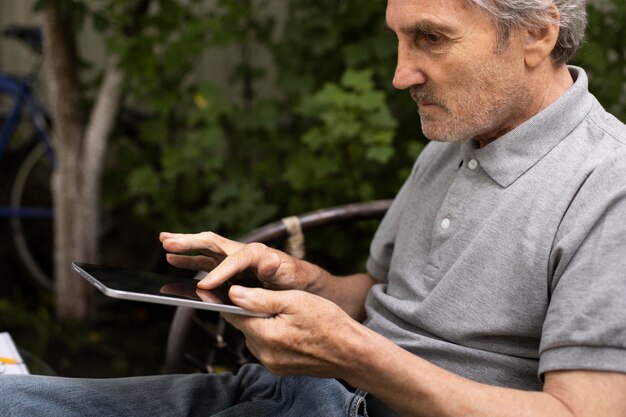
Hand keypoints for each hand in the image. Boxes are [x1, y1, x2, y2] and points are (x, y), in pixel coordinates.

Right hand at [160, 231, 316, 290]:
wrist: (296, 279)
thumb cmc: (292, 278)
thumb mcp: (288, 275)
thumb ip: (276, 269)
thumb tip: (271, 260)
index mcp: (256, 253)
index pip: (234, 261)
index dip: (220, 273)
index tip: (205, 285)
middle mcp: (240, 251)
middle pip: (212, 242)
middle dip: (190, 242)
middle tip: (168, 241)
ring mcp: (232, 257)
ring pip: (204, 248)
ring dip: (184, 246)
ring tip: (164, 242)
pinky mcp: (227, 266)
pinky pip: (205, 261)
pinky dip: (188, 260)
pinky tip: (172, 259)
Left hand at [222, 285, 365, 377]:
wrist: (350, 352)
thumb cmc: (327, 321)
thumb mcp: (295, 300)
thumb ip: (261, 298)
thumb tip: (232, 293)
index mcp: (265, 335)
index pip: (233, 314)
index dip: (234, 298)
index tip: (238, 286)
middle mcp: (264, 354)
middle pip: (243, 326)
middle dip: (251, 311)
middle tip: (273, 299)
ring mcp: (271, 364)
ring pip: (254, 337)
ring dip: (261, 324)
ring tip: (284, 314)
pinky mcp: (279, 370)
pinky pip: (265, 348)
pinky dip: (271, 336)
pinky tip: (289, 329)